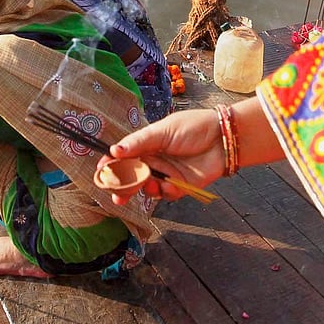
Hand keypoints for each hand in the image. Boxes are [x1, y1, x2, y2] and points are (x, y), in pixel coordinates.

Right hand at [98, 107, 224, 205]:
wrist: (223, 138)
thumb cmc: (193, 127)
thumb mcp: (162, 131)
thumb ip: (139, 142)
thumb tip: (114, 151)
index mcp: (147, 145)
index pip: (124, 157)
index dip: (112, 165)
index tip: (101, 171)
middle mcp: (155, 161)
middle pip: (132, 176)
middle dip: (122, 187)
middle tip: (115, 196)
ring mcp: (167, 174)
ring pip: (147, 188)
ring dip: (145, 189)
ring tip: (148, 183)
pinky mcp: (181, 186)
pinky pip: (166, 194)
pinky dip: (166, 191)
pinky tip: (171, 184)